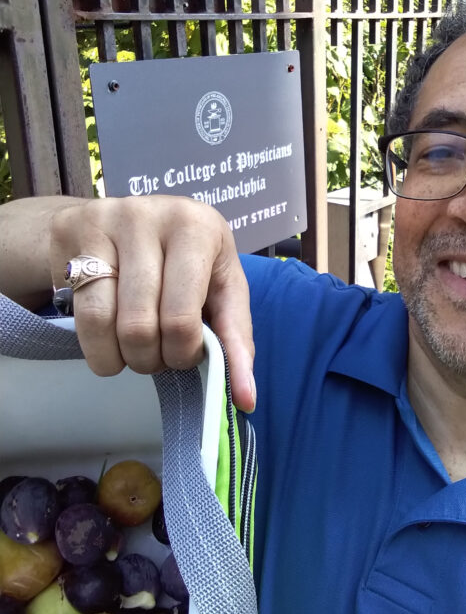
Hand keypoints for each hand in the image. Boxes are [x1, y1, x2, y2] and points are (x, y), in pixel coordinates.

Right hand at [49, 196, 255, 410]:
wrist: (128, 219)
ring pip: (104, 322)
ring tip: (135, 350)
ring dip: (121, 357)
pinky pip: (78, 314)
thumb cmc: (186, 262)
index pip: (182, 319)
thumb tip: (245, 399)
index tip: (186, 355)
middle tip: (159, 354)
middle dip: (151, 359)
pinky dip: (95, 347)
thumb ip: (235, 340)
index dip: (182, 354)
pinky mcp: (71, 231)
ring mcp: (106, 220)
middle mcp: (151, 215)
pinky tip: (109, 341)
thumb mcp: (222, 289)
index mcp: (198, 227)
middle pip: (141, 325)